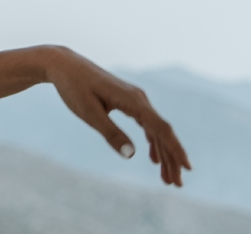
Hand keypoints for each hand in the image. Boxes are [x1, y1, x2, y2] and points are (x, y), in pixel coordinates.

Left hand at [45, 46, 190, 186]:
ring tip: (167, 178)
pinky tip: (153, 157)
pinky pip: (147, 124)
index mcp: (132, 100)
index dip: (175, 149)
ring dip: (163, 153)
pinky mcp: (128, 101)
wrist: (64, 65)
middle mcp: (139, 98)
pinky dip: (153, 141)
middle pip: (162, 132)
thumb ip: (110, 132)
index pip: (161, 128)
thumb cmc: (74, 87)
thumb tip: (131, 155)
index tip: (187, 168)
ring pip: (156, 129)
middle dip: (171, 158)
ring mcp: (135, 99)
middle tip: (175, 185)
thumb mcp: (88, 112)